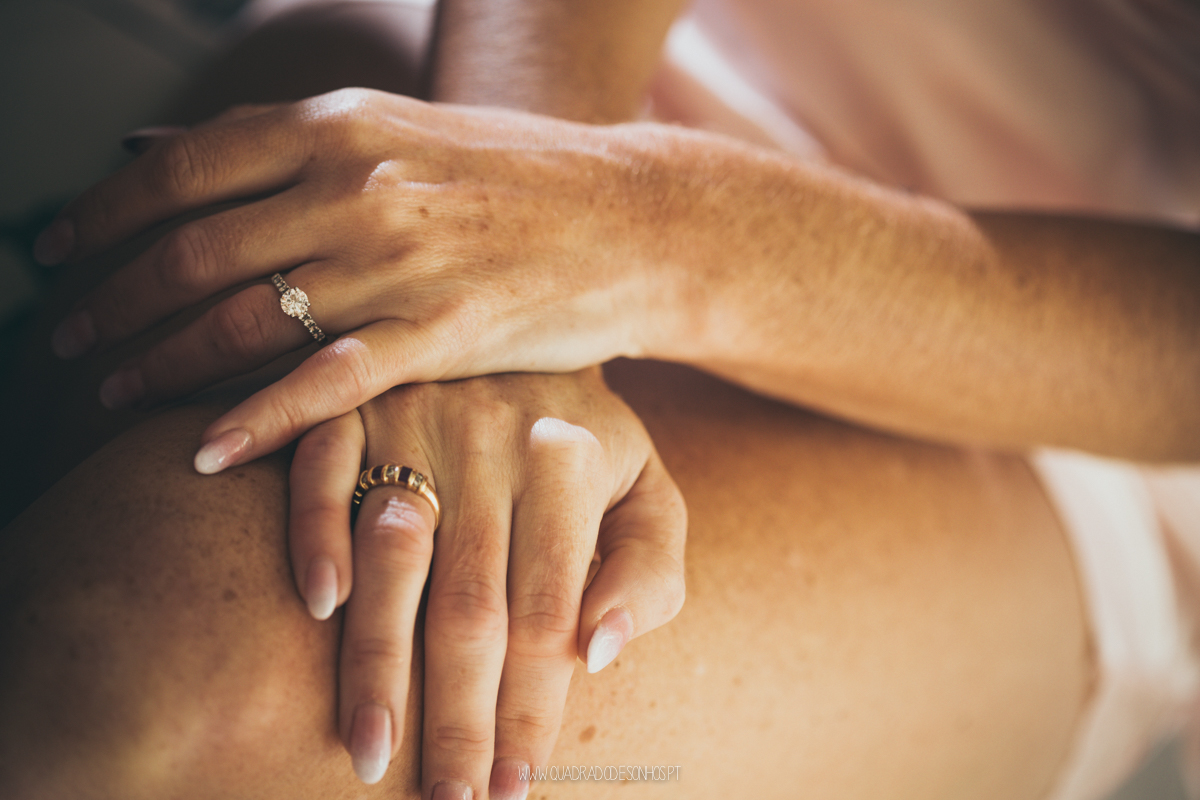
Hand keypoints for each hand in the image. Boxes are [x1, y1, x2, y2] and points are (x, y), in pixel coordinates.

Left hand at [39, 89, 685, 472]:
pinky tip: (204, 451)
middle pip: (195, 251)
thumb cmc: (512, 177)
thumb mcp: (392, 130)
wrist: (633, 216)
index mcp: (340, 125)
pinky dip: (255, 419)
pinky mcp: (448, 332)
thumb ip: (275, 145)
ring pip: (246, 319)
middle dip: (112, 303)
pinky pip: (329, 382)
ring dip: (161, 364)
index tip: (53, 258)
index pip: (182, 171)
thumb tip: (145, 149)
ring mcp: (403, 260)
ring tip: (113, 395)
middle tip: (67, 345)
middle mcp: (358, 184)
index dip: (99, 218)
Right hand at [286, 368, 685, 794]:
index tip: (512, 785)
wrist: (533, 315)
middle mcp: (493, 439)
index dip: (530, 708)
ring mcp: (418, 414)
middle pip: (470, 606)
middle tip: (445, 798)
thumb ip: (650, 568)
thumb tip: (602, 651)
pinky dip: (316, 537)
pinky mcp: (355, 402)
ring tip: (370, 751)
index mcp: (574, 463)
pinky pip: (321, 472)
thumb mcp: (648, 487)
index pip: (548, 613)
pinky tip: (320, 608)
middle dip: (455, 715)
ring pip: (394, 558)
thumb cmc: (587, 433)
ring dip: (376, 661)